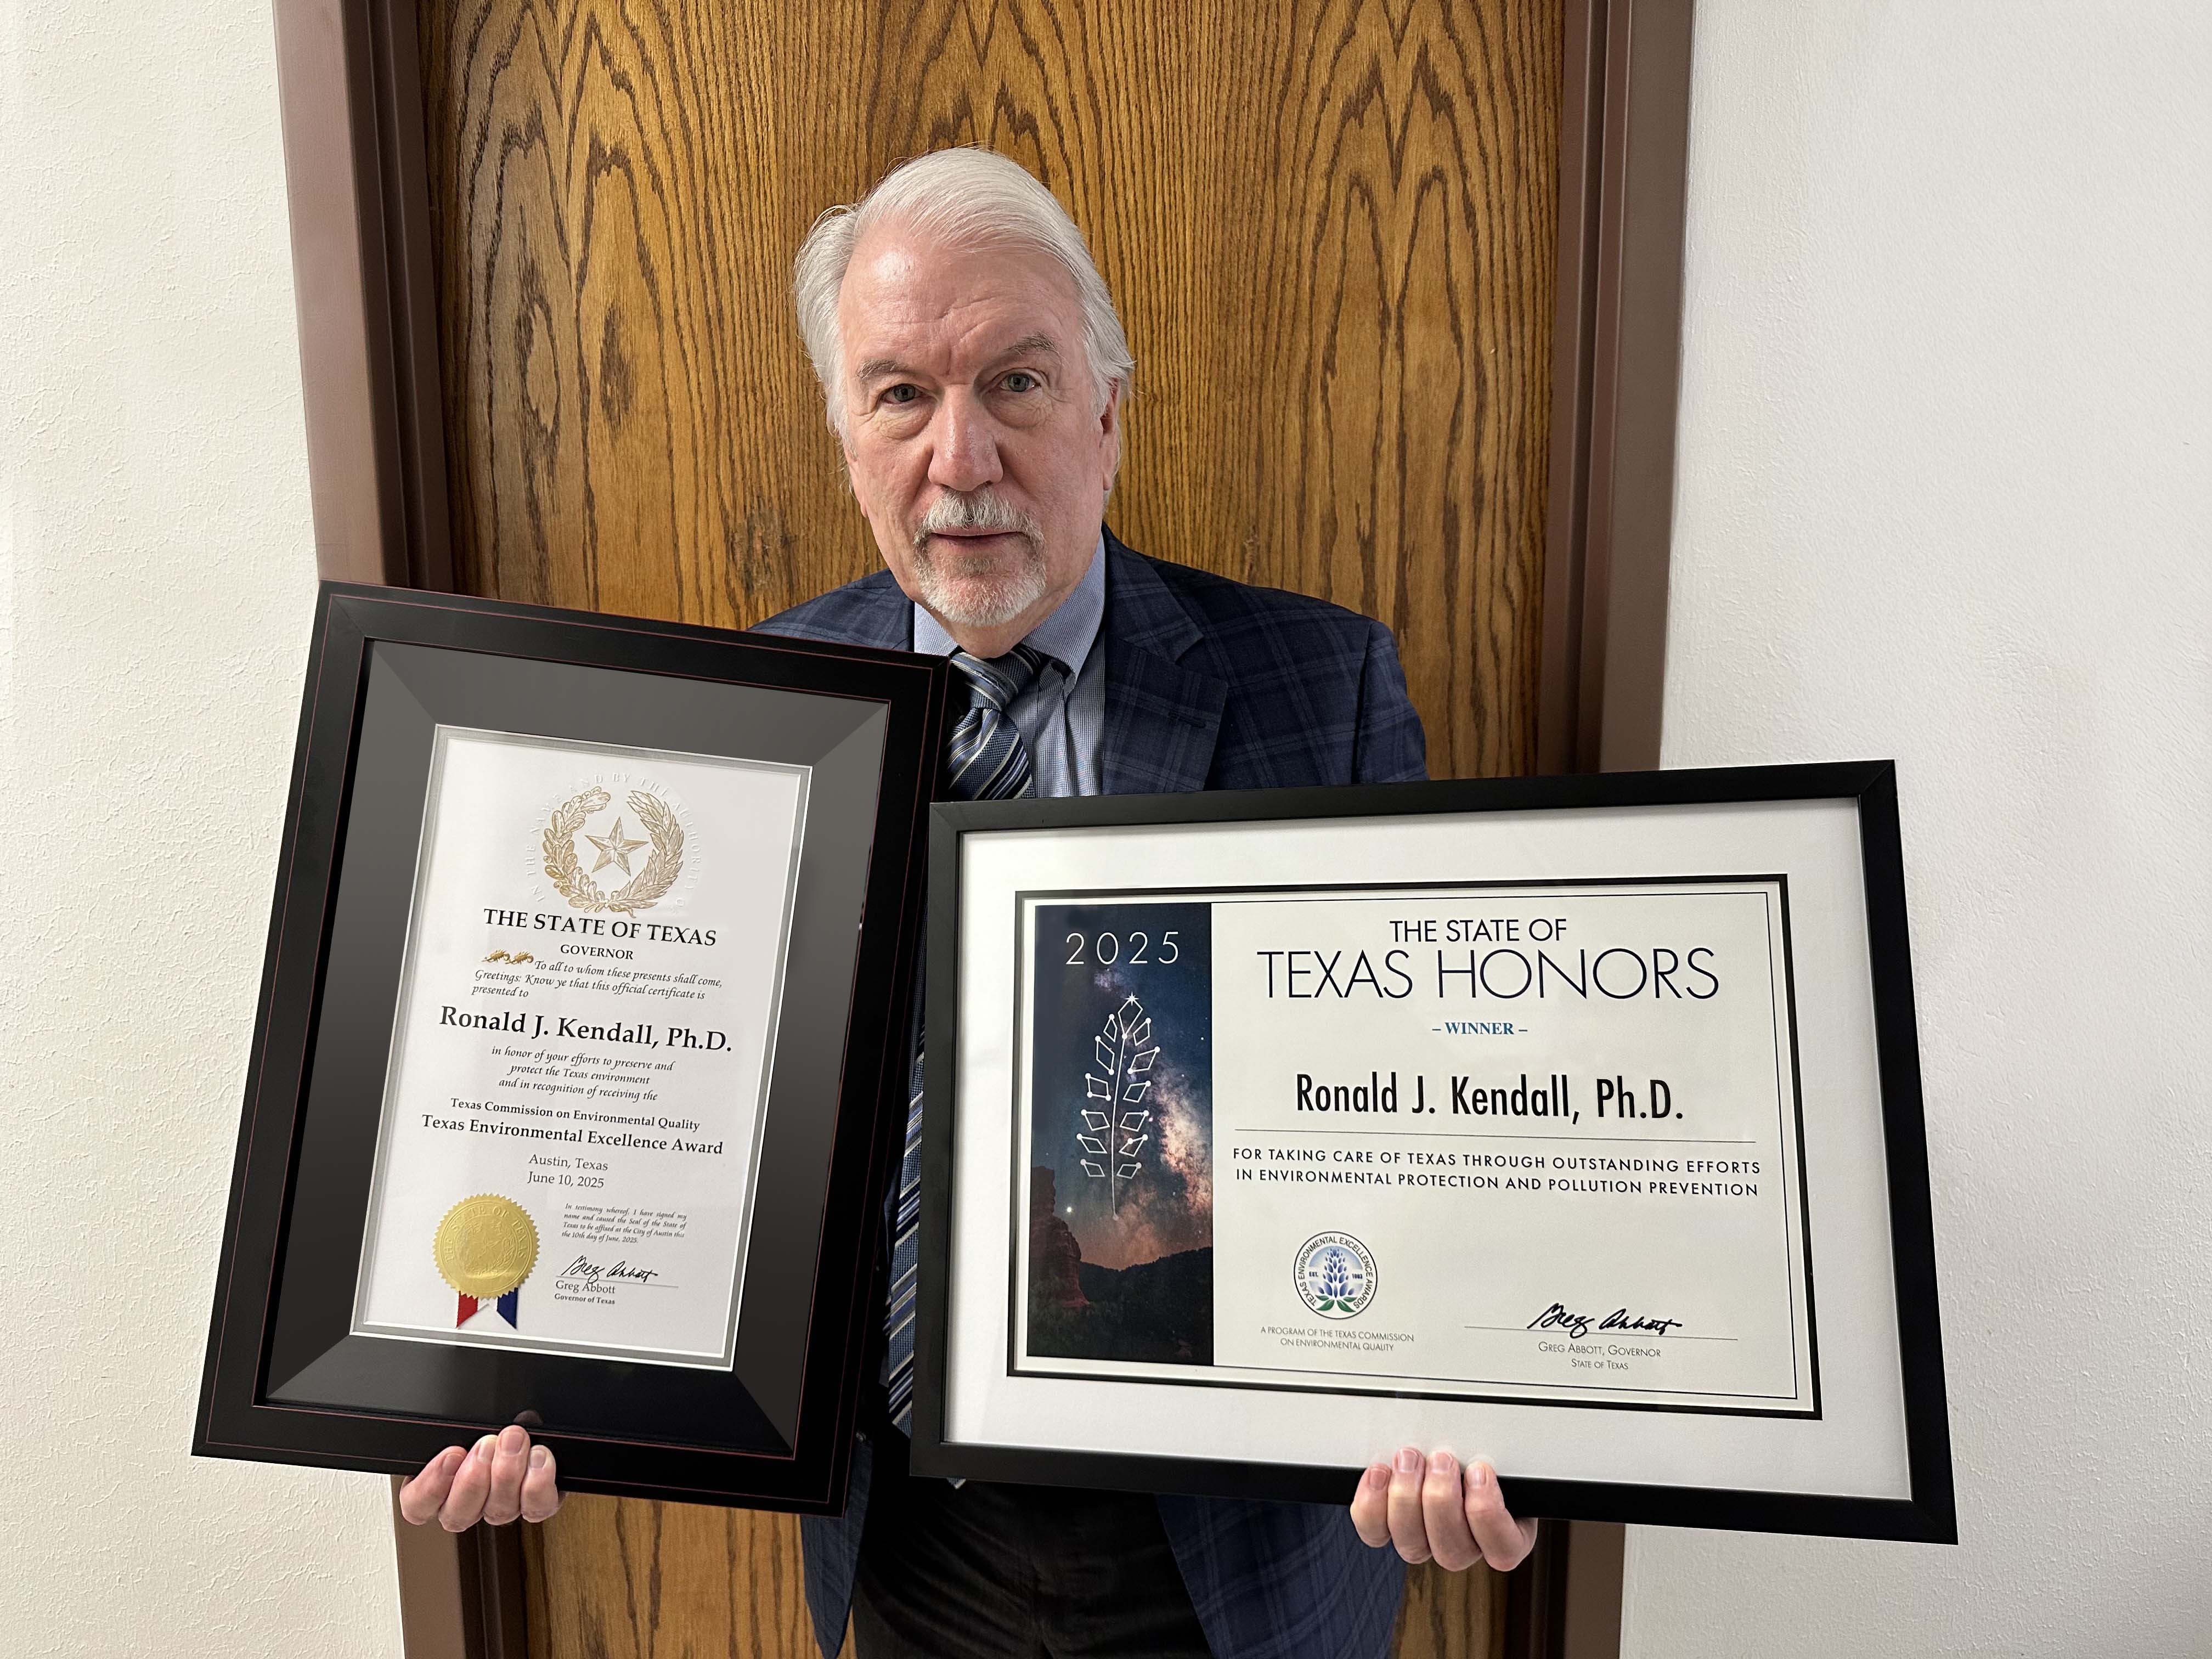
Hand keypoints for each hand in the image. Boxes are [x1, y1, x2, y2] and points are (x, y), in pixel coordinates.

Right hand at [397, 1425, 564, 1529]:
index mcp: (439, 1486)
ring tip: (514, 1440)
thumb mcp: (461, 1419)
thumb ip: (450, 1430)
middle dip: (473, 1479)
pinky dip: (538, 1483)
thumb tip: (457, 1431)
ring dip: (507, 1474)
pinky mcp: (536, 1503)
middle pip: (458, 1515)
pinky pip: (536, 1507)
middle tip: (486, 1444)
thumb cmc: (488, 1421)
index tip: (451, 1454)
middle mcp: (469, 1504)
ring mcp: (501, 1507)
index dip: (431, 1487)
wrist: (528, 1423)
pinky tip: (539, 1457)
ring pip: (497, 1512)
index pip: (418, 1506)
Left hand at [1349, 1447, 1536, 1571]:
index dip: (1488, 1514)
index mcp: (1501, 1534)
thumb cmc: (1479, 1452)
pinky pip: (1376, 1532)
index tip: (1479, 1471)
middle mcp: (1463, 1545)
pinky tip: (1379, 1473)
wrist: (1451, 1447)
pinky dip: (1373, 1505)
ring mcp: (1425, 1541)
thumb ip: (1501, 1457)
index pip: (1503, 1549)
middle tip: (1441, 1460)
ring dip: (1407, 1499)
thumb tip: (1490, 1448)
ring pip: (1413, 1545)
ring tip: (1409, 1460)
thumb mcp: (1501, 1453)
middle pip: (1453, 1551)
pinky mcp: (1390, 1528)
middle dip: (1442, 1500)